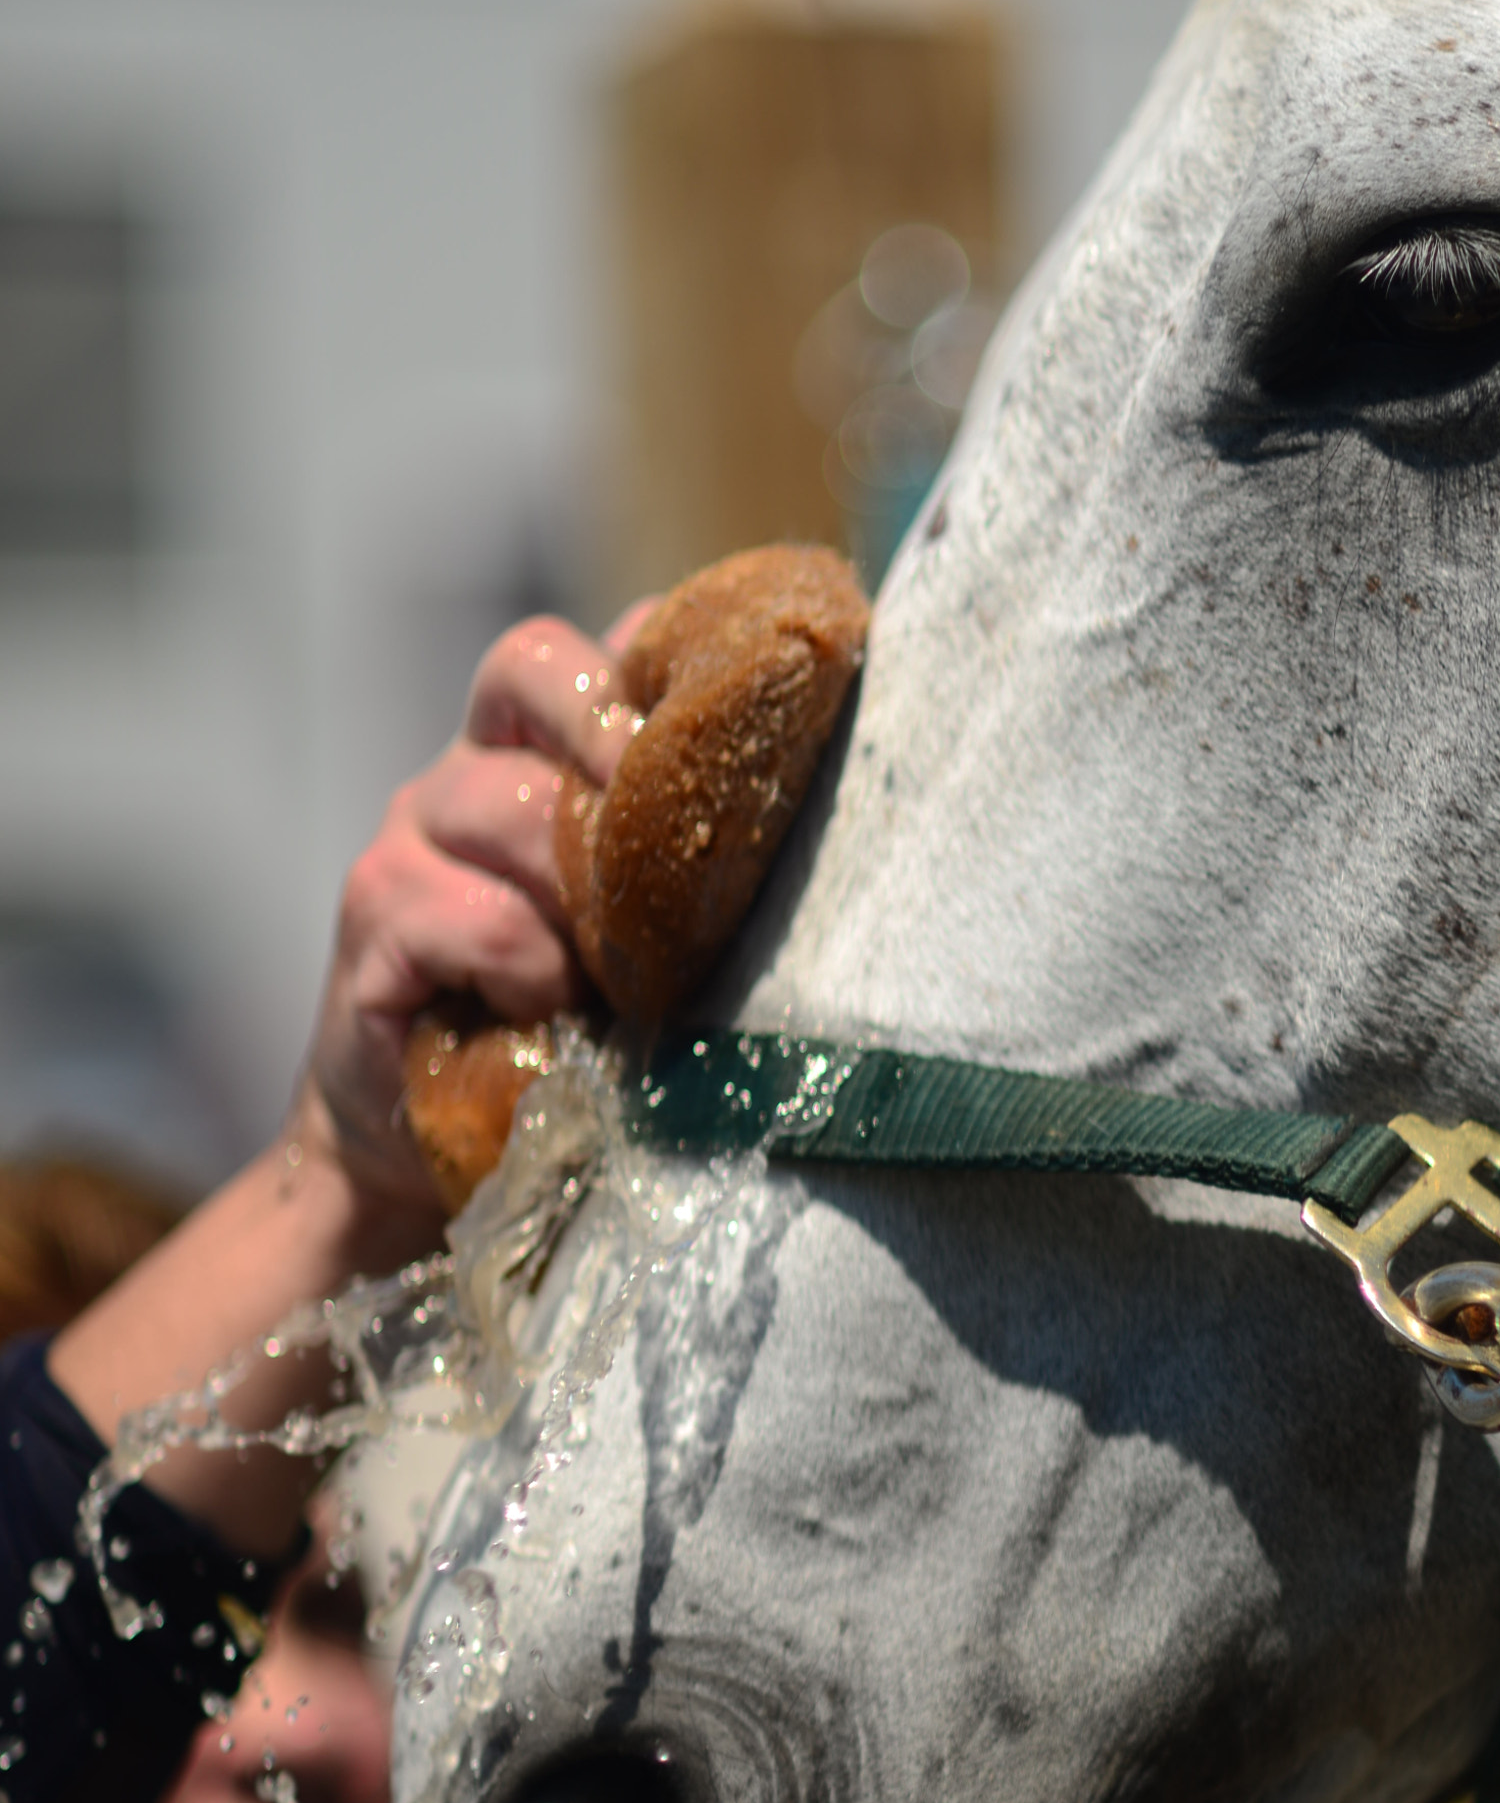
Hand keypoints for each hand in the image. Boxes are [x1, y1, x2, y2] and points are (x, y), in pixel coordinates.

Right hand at [50, 608, 651, 1546]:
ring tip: (623, 969)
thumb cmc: (560, 1042)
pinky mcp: (371, 922)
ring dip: (584, 884)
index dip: (656, 654)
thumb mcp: (637, 942)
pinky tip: (545, 1013)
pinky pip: (461, 910)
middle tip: (681, 834)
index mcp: (530, 760)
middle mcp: (461, 776)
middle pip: (530, 662)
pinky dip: (521, 962)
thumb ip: (683, 866)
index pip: (585, 647)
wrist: (421, 1155)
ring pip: (504, 799)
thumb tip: (824, 814)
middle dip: (621, 737)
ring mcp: (406, 839)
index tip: (734, 708)